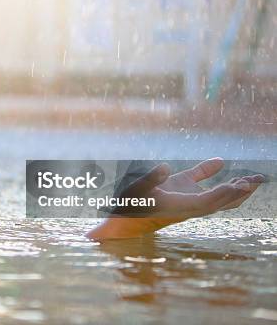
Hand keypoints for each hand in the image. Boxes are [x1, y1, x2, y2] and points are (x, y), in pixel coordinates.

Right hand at [87, 159, 265, 238]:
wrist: (124, 217)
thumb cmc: (129, 205)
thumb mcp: (137, 190)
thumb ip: (151, 178)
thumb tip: (165, 168)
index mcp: (178, 207)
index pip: (206, 202)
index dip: (223, 194)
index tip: (239, 185)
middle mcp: (187, 205)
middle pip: (220, 202)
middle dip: (239, 191)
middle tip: (257, 180)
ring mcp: (186, 198)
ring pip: (216, 196)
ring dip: (234, 187)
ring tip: (252, 178)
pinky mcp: (180, 191)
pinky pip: (200, 184)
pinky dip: (212, 174)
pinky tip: (221, 163)